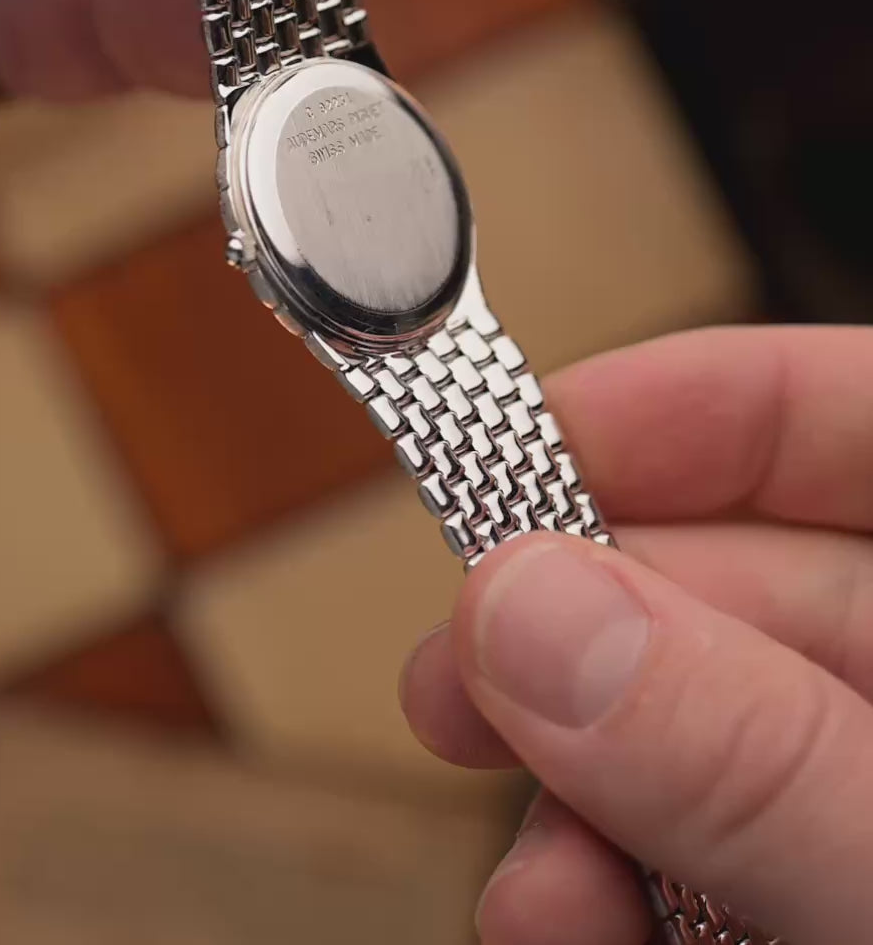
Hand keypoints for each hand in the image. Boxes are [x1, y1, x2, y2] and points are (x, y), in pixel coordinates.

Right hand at [400, 326, 872, 944]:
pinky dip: (617, 881)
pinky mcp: (816, 893)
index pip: (849, 418)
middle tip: (461, 663)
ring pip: (693, 722)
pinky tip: (573, 917)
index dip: (695, 399)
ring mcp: (868, 787)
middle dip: (580, 625)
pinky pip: (698, 847)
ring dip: (578, 784)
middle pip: (738, 579)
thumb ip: (754, 751)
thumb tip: (534, 612)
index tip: (532, 432)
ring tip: (533, 871)